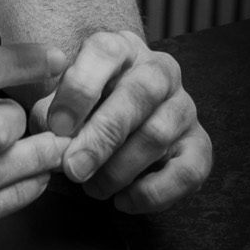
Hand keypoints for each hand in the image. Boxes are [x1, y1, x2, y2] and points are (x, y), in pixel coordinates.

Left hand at [31, 30, 211, 211]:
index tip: (57, 126)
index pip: (105, 53)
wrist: (118, 126)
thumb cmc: (81, 110)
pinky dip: (153, 193)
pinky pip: (188, 171)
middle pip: (137, 95)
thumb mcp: (58, 101)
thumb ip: (50, 113)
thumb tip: (53, 133)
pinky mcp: (200, 144)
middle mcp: (159, 71)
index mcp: (120, 49)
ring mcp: (184, 107)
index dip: (80, 89)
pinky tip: (124, 201)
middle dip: (102, 137)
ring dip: (120, 169)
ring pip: (157, 135)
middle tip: (73, 169)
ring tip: (91, 188)